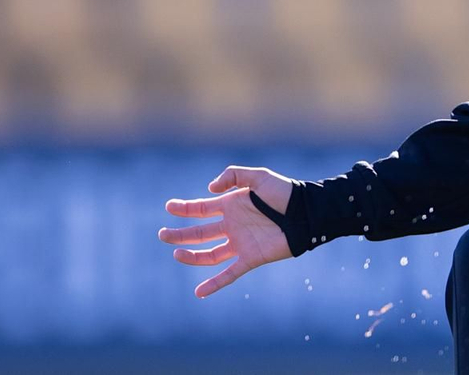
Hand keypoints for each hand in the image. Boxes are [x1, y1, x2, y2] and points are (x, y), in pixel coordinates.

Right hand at [159, 165, 297, 297]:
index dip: (184, 208)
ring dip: (192, 256)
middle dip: (180, 234)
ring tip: (176, 254)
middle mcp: (233, 225)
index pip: (202, 209)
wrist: (306, 212)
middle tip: (162, 234)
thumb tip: (209, 189)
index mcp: (232, 205)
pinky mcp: (251, 258)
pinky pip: (229, 273)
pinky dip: (214, 284)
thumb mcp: (259, 176)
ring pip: (209, 253)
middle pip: (200, 232)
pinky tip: (199, 293)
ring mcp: (240, 242)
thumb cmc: (285, 192)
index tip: (168, 206)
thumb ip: (234, 176)